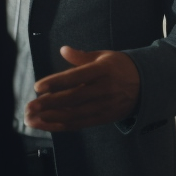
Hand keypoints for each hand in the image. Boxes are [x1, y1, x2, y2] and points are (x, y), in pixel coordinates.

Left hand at [25, 46, 140, 131]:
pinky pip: (80, 124)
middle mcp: (103, 89)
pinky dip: (62, 126)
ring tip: (31, 119)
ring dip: (51, 118)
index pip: (76, 77)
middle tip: (29, 106)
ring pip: (75, 114)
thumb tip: (63, 49)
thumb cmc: (119, 67)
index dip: (56, 82)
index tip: (38, 87)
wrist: (146, 84)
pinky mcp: (104, 118)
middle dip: (48, 104)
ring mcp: (104, 106)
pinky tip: (47, 125)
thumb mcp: (104, 56)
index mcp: (102, 70)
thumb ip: (82, 56)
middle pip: (73, 98)